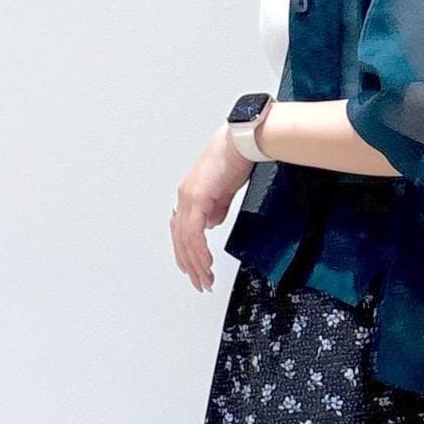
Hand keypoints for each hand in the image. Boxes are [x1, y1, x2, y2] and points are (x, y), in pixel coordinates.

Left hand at [169, 123, 252, 291]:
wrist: (243, 141)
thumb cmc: (237, 157)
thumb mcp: (225, 190)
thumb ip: (216, 208)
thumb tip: (211, 224)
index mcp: (190, 194)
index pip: (182, 230)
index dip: (187, 253)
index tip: (195, 269)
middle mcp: (184, 196)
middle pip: (180, 239)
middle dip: (189, 264)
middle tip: (199, 282)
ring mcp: (189, 196)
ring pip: (185, 239)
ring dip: (195, 262)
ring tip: (205, 278)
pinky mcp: (197, 197)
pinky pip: (194, 232)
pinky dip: (199, 250)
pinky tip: (206, 262)